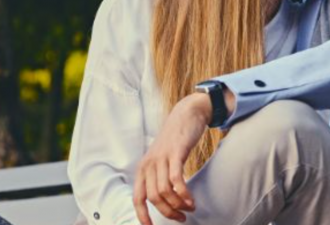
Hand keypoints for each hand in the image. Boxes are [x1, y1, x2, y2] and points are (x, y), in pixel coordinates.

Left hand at [133, 93, 211, 223]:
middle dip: (167, 212)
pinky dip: (183, 194)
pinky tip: (191, 200)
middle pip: (153, 198)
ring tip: (190, 208)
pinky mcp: (176, 153)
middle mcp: (149, 164)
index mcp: (143, 168)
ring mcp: (162, 158)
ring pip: (164, 191)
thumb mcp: (162, 157)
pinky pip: (176, 180)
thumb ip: (159, 175)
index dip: (142, 216)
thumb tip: (163, 198)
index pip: (137, 198)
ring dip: (178, 205)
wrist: (187, 114)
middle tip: (181, 218)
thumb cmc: (176, 139)